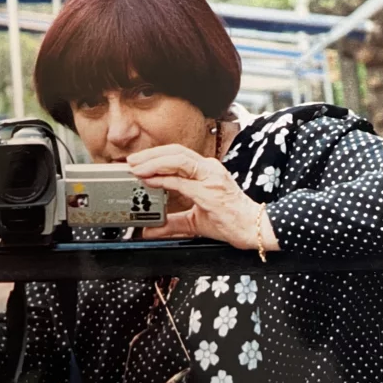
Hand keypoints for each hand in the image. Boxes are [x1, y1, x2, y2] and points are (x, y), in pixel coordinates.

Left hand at [128, 145, 278, 251]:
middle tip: (130, 162)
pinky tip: (149, 180)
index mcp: (206, 170)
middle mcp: (208, 168)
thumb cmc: (229, 220)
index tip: (137, 162)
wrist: (252, 229)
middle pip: (175, 151)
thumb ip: (172, 224)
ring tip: (135, 168)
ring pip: (178, 160)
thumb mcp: (194, 222)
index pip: (177, 155)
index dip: (156, 156)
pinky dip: (162, 179)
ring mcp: (210, 178)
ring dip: (153, 162)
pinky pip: (181, 182)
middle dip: (150, 155)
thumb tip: (150, 231)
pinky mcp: (209, 191)